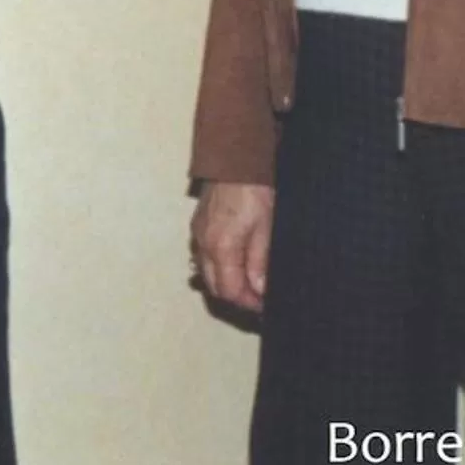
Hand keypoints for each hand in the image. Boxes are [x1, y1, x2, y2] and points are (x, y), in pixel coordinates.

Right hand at [191, 180, 275, 312]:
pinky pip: (204, 255)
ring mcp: (198, 233)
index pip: (229, 290)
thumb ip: (260, 262)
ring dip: (227, 281)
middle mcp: (203, 244)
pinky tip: (235, 260)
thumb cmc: (254, 190)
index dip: (248, 303)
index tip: (264, 305)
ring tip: (250, 280)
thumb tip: (258, 290)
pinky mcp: (198, 224)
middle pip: (214, 286)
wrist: (235, 159)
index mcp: (220, 247)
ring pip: (207, 271)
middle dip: (236, 296)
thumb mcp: (266, 229)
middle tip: (259, 298)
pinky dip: (219, 265)